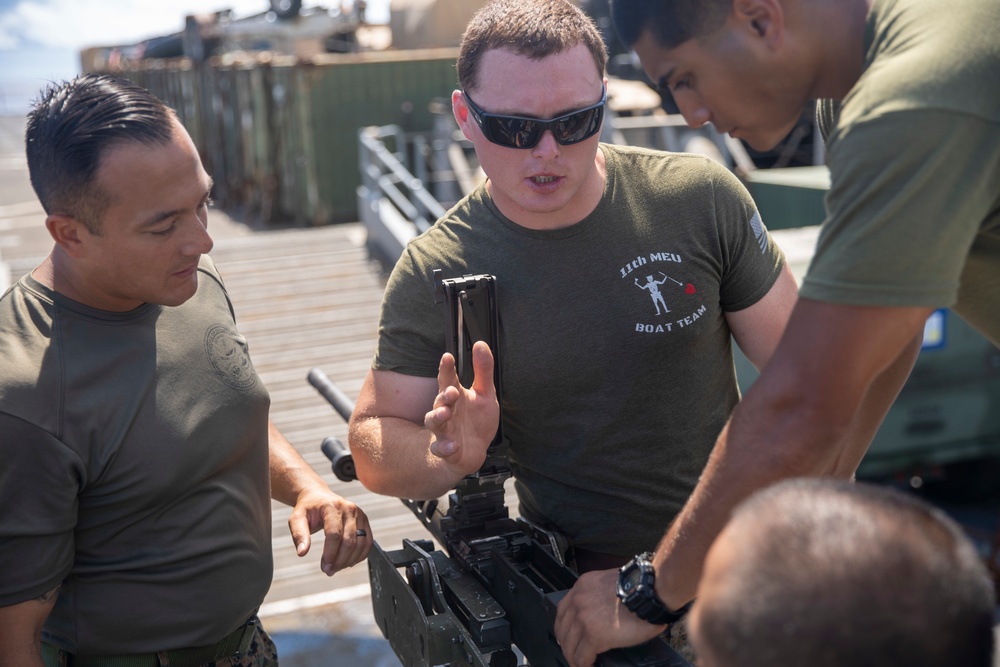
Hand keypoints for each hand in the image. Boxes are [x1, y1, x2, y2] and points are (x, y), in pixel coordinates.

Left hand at [287, 485, 372, 574]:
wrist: (319, 497)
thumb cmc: (308, 509)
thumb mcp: (297, 519)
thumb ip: (299, 535)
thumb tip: (302, 552)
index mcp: (332, 506)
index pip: (334, 534)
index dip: (330, 553)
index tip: (324, 566)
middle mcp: (349, 508)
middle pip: (350, 541)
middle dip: (339, 560)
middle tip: (328, 570)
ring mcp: (359, 514)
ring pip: (361, 543)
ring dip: (349, 560)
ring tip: (336, 568)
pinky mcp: (364, 520)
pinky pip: (368, 542)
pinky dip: (360, 555)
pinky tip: (348, 562)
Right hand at [424, 340, 498, 475]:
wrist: (473, 450)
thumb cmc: (477, 420)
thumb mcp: (485, 393)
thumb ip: (483, 370)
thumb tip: (481, 343)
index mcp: (455, 396)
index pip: (448, 379)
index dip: (447, 368)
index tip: (447, 357)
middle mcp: (447, 411)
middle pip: (440, 400)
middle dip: (444, 395)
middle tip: (452, 391)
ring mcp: (445, 430)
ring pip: (434, 422)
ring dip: (438, 417)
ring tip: (445, 413)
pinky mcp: (446, 449)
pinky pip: (440, 449)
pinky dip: (445, 447)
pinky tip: (453, 445)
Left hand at [554, 568, 663, 666]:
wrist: (648, 591)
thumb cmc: (639, 588)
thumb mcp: (610, 583)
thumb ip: (600, 596)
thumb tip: (601, 614)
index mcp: (583, 586)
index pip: (563, 610)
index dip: (564, 628)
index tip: (568, 636)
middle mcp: (578, 600)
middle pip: (562, 629)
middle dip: (566, 644)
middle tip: (573, 653)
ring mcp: (583, 617)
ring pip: (569, 645)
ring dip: (574, 657)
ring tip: (581, 663)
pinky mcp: (593, 634)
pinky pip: (581, 656)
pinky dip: (583, 665)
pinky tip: (589, 666)